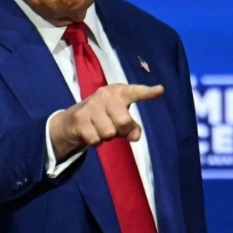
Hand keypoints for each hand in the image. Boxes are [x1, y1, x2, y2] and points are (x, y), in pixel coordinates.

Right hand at [49, 84, 163, 158]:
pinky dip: (96, 141)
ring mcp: (90, 106)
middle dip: (122, 131)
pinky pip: (95, 139)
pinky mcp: (79, 118)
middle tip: (116, 128)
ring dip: (107, 137)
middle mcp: (105, 95)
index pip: (135, 92)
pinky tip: (91, 132)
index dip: (147, 92)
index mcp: (119, 92)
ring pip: (109, 133)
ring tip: (100, 128)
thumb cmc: (104, 116)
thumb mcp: (120, 117)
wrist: (72, 120)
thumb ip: (132, 126)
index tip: (160, 90)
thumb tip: (135, 136)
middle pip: (123, 121)